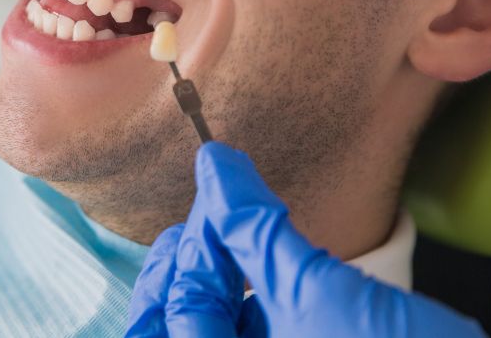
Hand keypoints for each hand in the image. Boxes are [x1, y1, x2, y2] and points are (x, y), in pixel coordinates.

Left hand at [125, 142, 486, 337]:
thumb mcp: (320, 291)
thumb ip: (256, 229)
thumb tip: (217, 169)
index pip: (178, 303)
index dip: (199, 237)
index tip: (222, 186)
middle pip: (170, 320)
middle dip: (187, 262)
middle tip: (217, 214)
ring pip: (203, 327)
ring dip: (212, 276)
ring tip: (237, 232)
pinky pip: (239, 333)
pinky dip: (240, 299)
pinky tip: (266, 266)